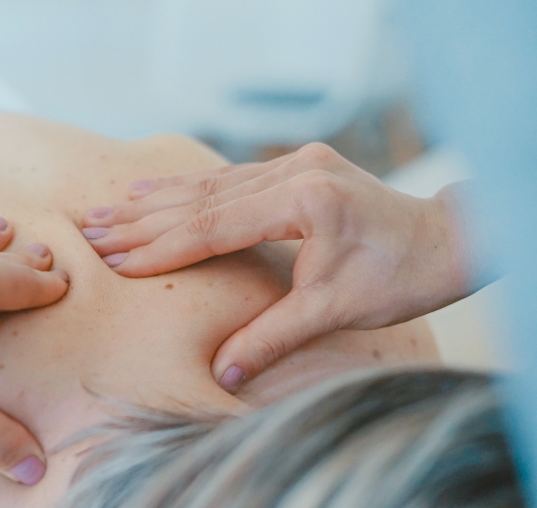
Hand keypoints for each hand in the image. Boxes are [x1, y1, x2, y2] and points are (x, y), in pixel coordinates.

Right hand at [81, 143, 470, 391]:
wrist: (445, 239)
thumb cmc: (399, 276)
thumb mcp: (334, 310)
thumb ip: (273, 337)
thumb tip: (224, 373)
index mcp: (303, 200)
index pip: (213, 226)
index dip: (161, 247)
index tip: (116, 259)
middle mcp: (294, 170)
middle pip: (201, 199)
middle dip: (143, 219)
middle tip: (91, 229)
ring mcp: (294, 163)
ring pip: (210, 184)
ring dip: (156, 199)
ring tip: (108, 207)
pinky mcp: (296, 166)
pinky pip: (229, 177)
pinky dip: (188, 188)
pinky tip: (154, 189)